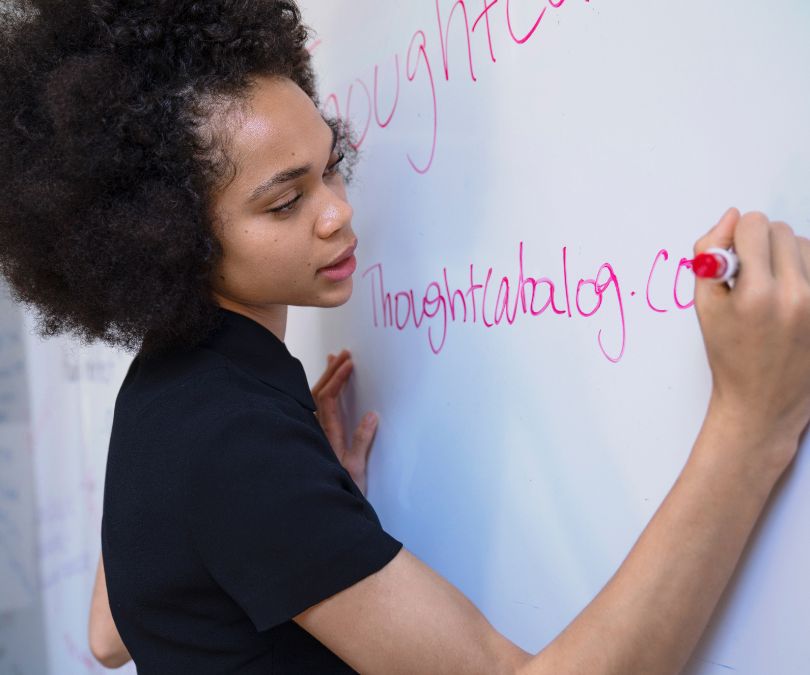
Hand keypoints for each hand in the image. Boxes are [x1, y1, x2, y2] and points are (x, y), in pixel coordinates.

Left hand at [311, 349, 378, 495]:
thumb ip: (362, 441)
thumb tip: (371, 415)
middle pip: (317, 393)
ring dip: (324, 379)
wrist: (322, 508)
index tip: (349, 363)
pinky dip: (320, 391)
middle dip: (331, 372)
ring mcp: (313, 434)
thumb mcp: (356, 469)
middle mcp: (315, 431)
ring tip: (332, 360)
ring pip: (312, 399)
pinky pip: (313, 407)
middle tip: (344, 354)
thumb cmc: (340, 490)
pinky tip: (323, 387)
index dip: (337, 379)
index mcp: (326, 435)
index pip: (327, 398)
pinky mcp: (314, 438)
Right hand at [694, 208, 809, 471]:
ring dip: (788, 256)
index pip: (753, 225)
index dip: (737, 237)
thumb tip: (731, 217)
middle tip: (751, 275)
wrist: (763, 402)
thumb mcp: (704, 306)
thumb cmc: (729, 356)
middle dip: (762, 245)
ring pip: (806, 245)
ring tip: (773, 288)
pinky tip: (793, 297)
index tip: (733, 258)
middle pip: (782, 230)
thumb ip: (708, 254)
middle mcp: (796, 295)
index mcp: (755, 294)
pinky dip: (806, 273)